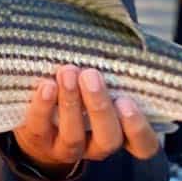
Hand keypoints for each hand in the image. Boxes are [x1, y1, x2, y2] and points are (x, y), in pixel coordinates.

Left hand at [12, 66, 159, 177]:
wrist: (38, 129)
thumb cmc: (80, 95)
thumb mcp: (100, 86)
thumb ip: (111, 71)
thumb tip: (118, 32)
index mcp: (120, 133)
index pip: (143, 144)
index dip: (138, 128)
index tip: (127, 101)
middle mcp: (97, 146)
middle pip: (108, 138)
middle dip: (100, 106)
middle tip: (91, 76)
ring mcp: (67, 148)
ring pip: (73, 134)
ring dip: (71, 102)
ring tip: (68, 72)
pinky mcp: (38, 141)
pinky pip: (41, 127)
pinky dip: (43, 106)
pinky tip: (46, 85)